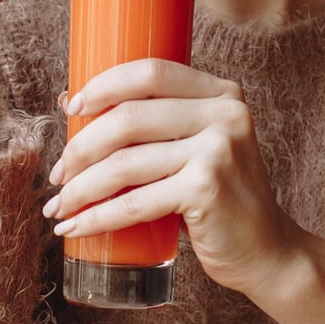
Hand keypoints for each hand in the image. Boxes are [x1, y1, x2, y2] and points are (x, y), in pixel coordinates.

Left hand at [44, 59, 302, 296]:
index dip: (104, 85)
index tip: (71, 109)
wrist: (267, 252)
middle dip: (80, 147)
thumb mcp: (198, 149)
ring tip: (59, 205)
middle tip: (57, 173)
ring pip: (125, 163)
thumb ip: (155, 124)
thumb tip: (70, 100)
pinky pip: (136, 202)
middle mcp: (225, 114)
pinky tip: (76, 227)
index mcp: (222, 94)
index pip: (151, 72)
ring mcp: (219, 151)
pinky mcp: (208, 189)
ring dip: (80, 187)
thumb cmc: (221, 199)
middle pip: (130, 117)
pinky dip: (98, 217)